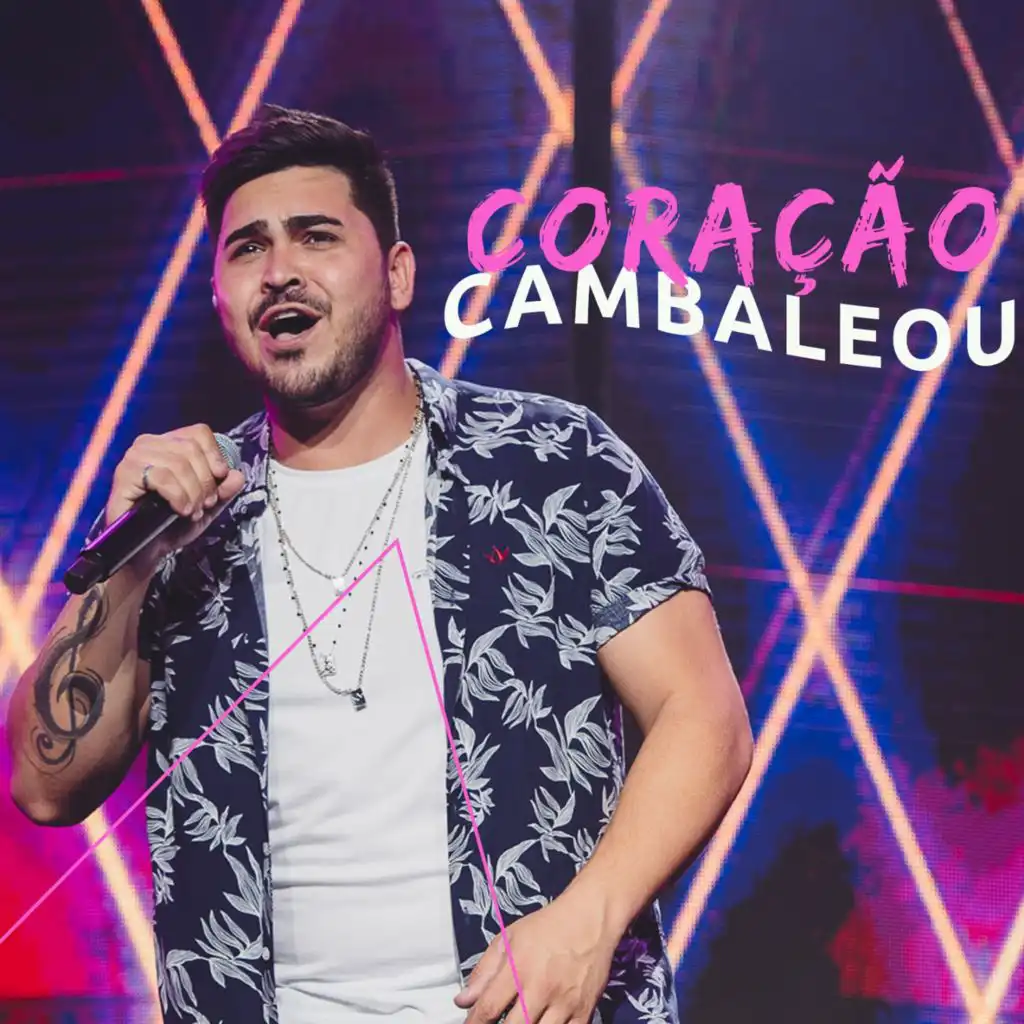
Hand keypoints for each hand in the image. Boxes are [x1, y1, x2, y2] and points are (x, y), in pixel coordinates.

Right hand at [106, 424, 244, 572]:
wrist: (147, 550)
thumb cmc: (172, 524)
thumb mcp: (206, 506)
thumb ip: (224, 490)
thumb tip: (238, 475)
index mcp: (169, 444)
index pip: (198, 433)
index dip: (214, 454)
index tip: (221, 477)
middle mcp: (149, 444)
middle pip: (191, 448)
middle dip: (206, 480)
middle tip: (205, 503)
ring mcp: (135, 458)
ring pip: (178, 463)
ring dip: (193, 491)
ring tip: (193, 510)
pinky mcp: (124, 475)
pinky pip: (161, 477)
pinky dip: (178, 495)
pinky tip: (181, 509)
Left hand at [454, 892, 619, 1023]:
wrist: (590, 918)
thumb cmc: (547, 927)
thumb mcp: (509, 938)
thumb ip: (484, 971)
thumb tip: (463, 1001)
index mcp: (519, 968)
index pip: (488, 1008)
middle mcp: (541, 988)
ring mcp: (565, 1003)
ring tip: (521, 1022)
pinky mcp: (584, 1011)